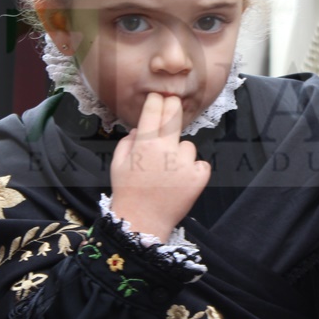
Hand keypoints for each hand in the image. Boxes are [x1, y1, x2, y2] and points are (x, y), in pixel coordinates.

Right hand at [109, 93, 210, 241]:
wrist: (142, 222)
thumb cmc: (128, 193)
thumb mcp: (118, 164)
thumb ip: (127, 142)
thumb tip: (138, 128)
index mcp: (145, 145)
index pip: (153, 111)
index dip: (156, 100)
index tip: (158, 96)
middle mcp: (166, 150)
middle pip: (174, 117)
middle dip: (173, 106)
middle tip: (173, 102)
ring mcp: (185, 163)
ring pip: (187, 146)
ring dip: (180, 154)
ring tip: (168, 172)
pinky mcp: (199, 177)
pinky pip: (200, 164)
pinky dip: (193, 170)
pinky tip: (181, 181)